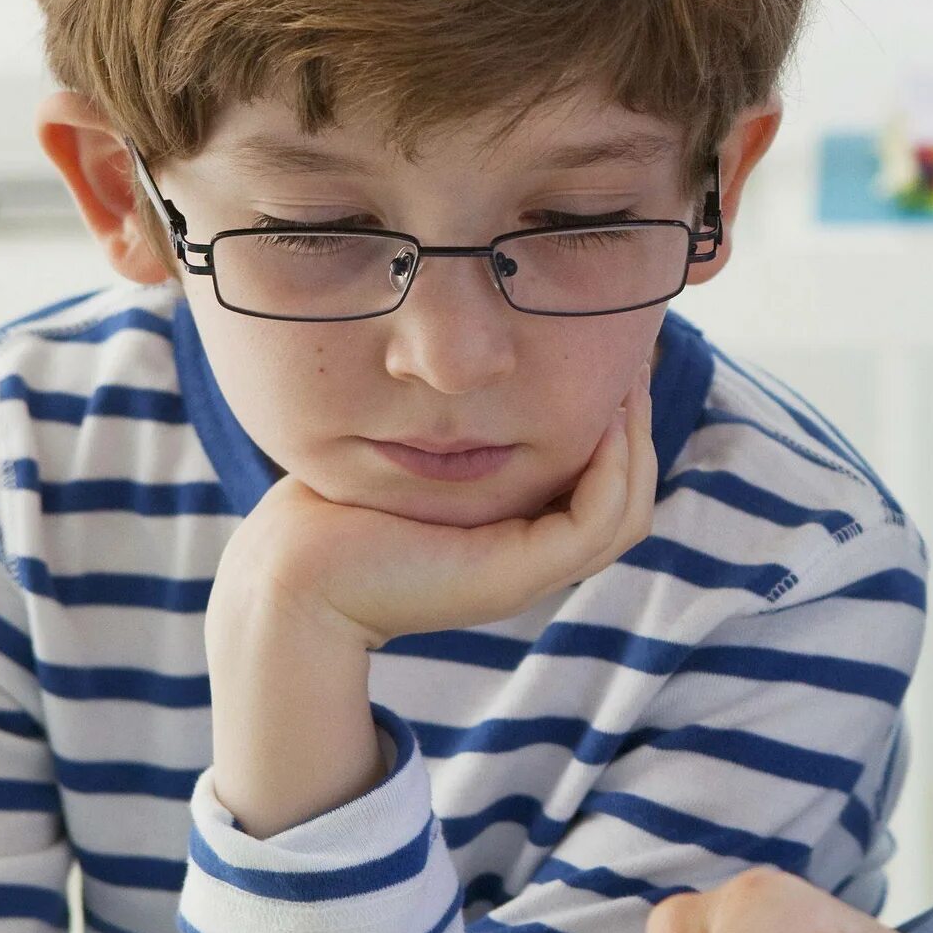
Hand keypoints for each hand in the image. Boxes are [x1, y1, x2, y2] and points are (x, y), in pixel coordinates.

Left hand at [220, 371, 658, 654]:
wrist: (293, 572)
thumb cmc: (338, 508)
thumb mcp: (416, 457)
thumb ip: (458, 430)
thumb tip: (471, 366)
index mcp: (518, 536)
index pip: (605, 487)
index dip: (620, 426)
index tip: (612, 361)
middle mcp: (535, 558)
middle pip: (632, 498)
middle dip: (639, 424)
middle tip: (634, 360)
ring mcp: (532, 571)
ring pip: (629, 511)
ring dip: (636, 442)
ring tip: (626, 382)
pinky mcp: (517, 573)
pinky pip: (600, 519)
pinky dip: (614, 467)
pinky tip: (600, 416)